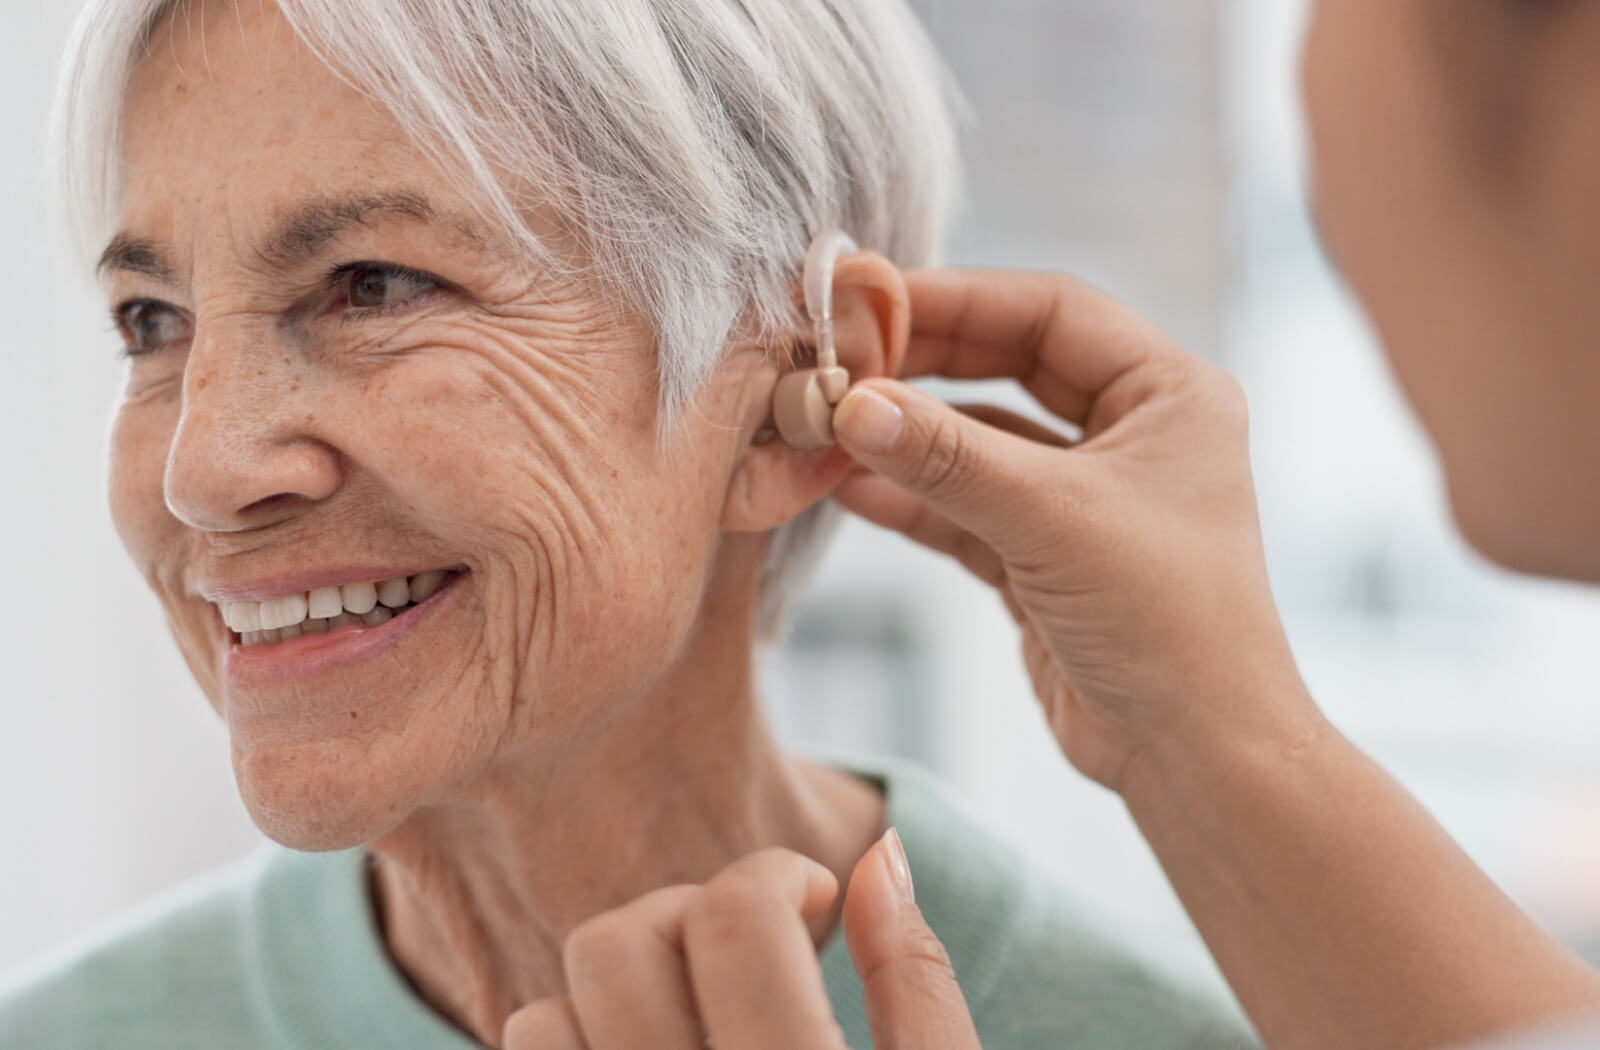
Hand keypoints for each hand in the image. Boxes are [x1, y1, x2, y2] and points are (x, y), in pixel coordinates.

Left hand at [502, 833, 980, 1049]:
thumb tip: (878, 857)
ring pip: (545, 1017)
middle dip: (687, 915)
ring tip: (693, 1011)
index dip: (777, 876)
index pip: (734, 921)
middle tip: (749, 950)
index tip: (814, 898)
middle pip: (618, 947)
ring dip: (619, 987)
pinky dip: (575, 1039)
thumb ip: (920, 987)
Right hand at [831, 268, 1315, 791]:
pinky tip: (849, 488)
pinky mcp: (1044, 556)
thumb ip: (948, 457)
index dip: (957, 298)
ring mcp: (1084, 497)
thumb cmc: (1167, 622)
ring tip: (826, 423)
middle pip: (1006, 365)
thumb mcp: (1053, 520)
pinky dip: (911, 498)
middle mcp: (1131, 433)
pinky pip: (965, 506)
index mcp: (1168, 394)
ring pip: (978, 440)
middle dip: (922, 364)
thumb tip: (851, 402)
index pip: (1049, 311)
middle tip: (836, 356)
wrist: (1195, 756)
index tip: (868, 301)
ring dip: (906, 436)